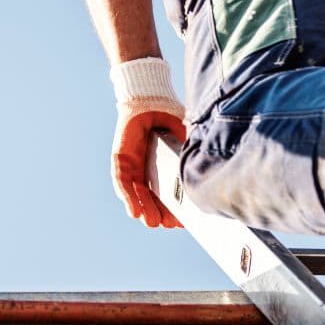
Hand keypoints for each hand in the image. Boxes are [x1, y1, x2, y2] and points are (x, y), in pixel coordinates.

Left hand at [112, 98, 186, 227]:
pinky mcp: (120, 160)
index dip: (172, 208)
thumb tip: (204, 170)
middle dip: (160, 212)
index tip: (181, 222)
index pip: (165, 192)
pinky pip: (122, 182)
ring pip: (136, 193)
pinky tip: (135, 211)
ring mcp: (131, 166)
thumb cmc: (167, 118)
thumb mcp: (183, 139)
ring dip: (145, 209)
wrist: (149, 99)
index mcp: (160, 167)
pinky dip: (128, 197)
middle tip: (170, 225)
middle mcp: (145, 169)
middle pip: (151, 197)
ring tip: (154, 223)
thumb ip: (189, 155)